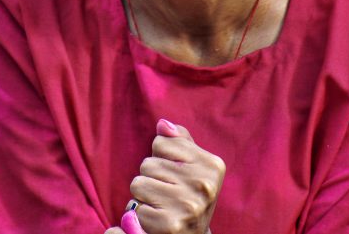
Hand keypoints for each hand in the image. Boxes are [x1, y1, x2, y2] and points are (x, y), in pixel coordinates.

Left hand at [124, 119, 223, 233]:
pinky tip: (157, 219)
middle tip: (167, 193)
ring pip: (139, 183)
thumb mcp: (192, 166)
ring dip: (143, 195)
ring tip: (161, 205)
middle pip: (148, 163)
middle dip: (151, 177)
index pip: (161, 142)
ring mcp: (188, 206)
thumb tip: (163, 124)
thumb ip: (179, 141)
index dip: (161, 157)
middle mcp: (204, 186)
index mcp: (212, 166)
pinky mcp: (170, 225)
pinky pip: (136, 207)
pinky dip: (141, 214)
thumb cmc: (189, 195)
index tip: (174, 173)